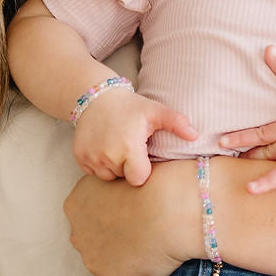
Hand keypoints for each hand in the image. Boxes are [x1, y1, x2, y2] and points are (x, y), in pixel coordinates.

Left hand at [64, 168, 187, 275]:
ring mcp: (92, 260)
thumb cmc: (155, 183)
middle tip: (144, 231)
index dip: (115, 216)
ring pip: (108, 263)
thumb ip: (111, 191)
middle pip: (94, 242)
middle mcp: (77, 234)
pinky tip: (156, 259)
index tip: (135, 213)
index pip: (90, 215)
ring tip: (153, 244)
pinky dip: (140, 273)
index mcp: (75, 204)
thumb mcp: (121, 174)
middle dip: (115, 239)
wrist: (171, 207)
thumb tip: (122, 199)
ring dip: (126, 258)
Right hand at [72, 88, 195, 185]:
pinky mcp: (80, 157)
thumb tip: (195, 136)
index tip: (143, 156)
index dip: (143, 170)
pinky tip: (104, 147)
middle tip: (129, 147)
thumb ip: (176, 122)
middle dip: (129, 167)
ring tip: (117, 147)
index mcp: (128, 148)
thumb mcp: (154, 111)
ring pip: (108, 176)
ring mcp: (91, 157)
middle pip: (124, 178)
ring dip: (114, 167)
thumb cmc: (129, 106)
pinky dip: (99, 164)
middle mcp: (107, 156)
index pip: (139, 178)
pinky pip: (93, 172)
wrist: (95, 96)